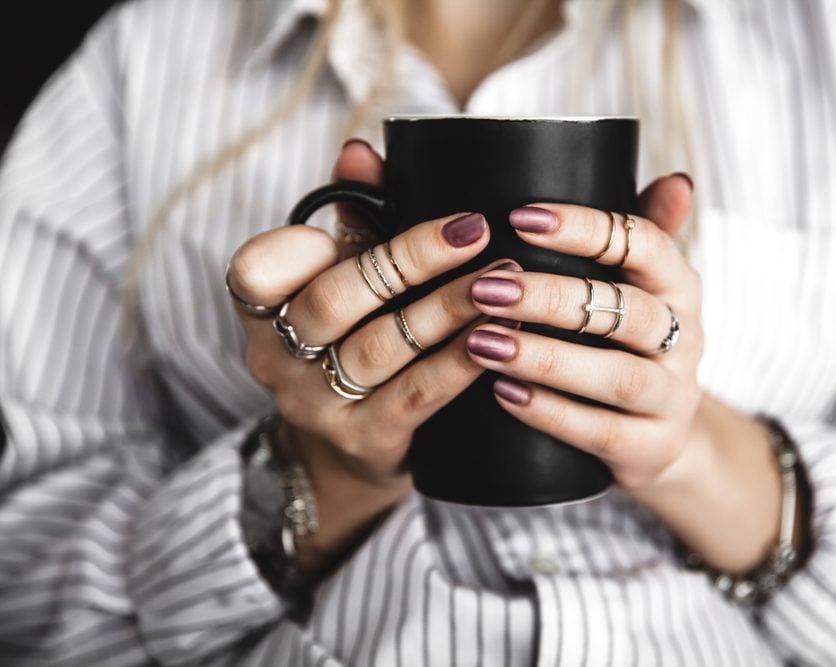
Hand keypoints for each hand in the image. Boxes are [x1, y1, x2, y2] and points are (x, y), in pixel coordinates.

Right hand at [227, 140, 507, 562]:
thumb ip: (351, 216)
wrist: (351, 449)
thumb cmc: (352, 341)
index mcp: (263, 310)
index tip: (362, 216)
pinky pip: (417, 393)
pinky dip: (460, 360)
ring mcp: (317, 405)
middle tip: (474, 230)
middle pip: (334, 300)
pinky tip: (499, 334)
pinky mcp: (365, 440)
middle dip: (408, 259)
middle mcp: (276, 359)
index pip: (256, 269)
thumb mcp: (342, 279)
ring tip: (501, 277)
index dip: (299, 244)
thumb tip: (361, 151)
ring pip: (381, 346)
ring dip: (447, 306)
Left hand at [465, 174, 702, 488]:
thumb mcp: (634, 288)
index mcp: (679, 285)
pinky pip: (604, 433)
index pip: (644, 242)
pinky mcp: (653, 448)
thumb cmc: (623, 345)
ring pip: (618, 375)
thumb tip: (676, 178)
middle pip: (628, 310)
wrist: (656, 437)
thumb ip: (636, 236)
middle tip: (484, 288)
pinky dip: (552, 412)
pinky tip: (503, 393)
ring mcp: (674, 397)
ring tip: (482, 342)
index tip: (518, 217)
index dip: (583, 228)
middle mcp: (686, 336)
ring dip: (547, 357)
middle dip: (553, 297)